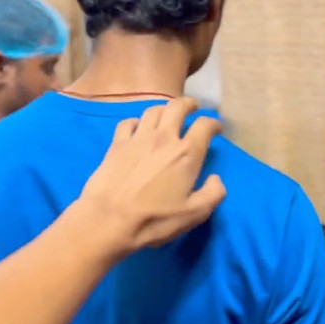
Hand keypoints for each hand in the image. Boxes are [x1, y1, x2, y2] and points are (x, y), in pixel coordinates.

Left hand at [76, 97, 226, 255]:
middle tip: (193, 108)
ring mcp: (138, 138)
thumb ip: (213, 194)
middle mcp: (164, 138)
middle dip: (188, 104)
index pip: (204, 126)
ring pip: (154, 110)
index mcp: (186, 154)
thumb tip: (216, 179)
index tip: (216, 128)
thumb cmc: (154, 219)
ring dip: (164, 109)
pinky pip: (128, 122)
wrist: (108, 219)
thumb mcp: (193, 214)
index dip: (213, 124)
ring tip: (168, 115)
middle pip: (178, 107)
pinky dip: (137, 122)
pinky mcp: (117, 144)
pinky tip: (138, 129)